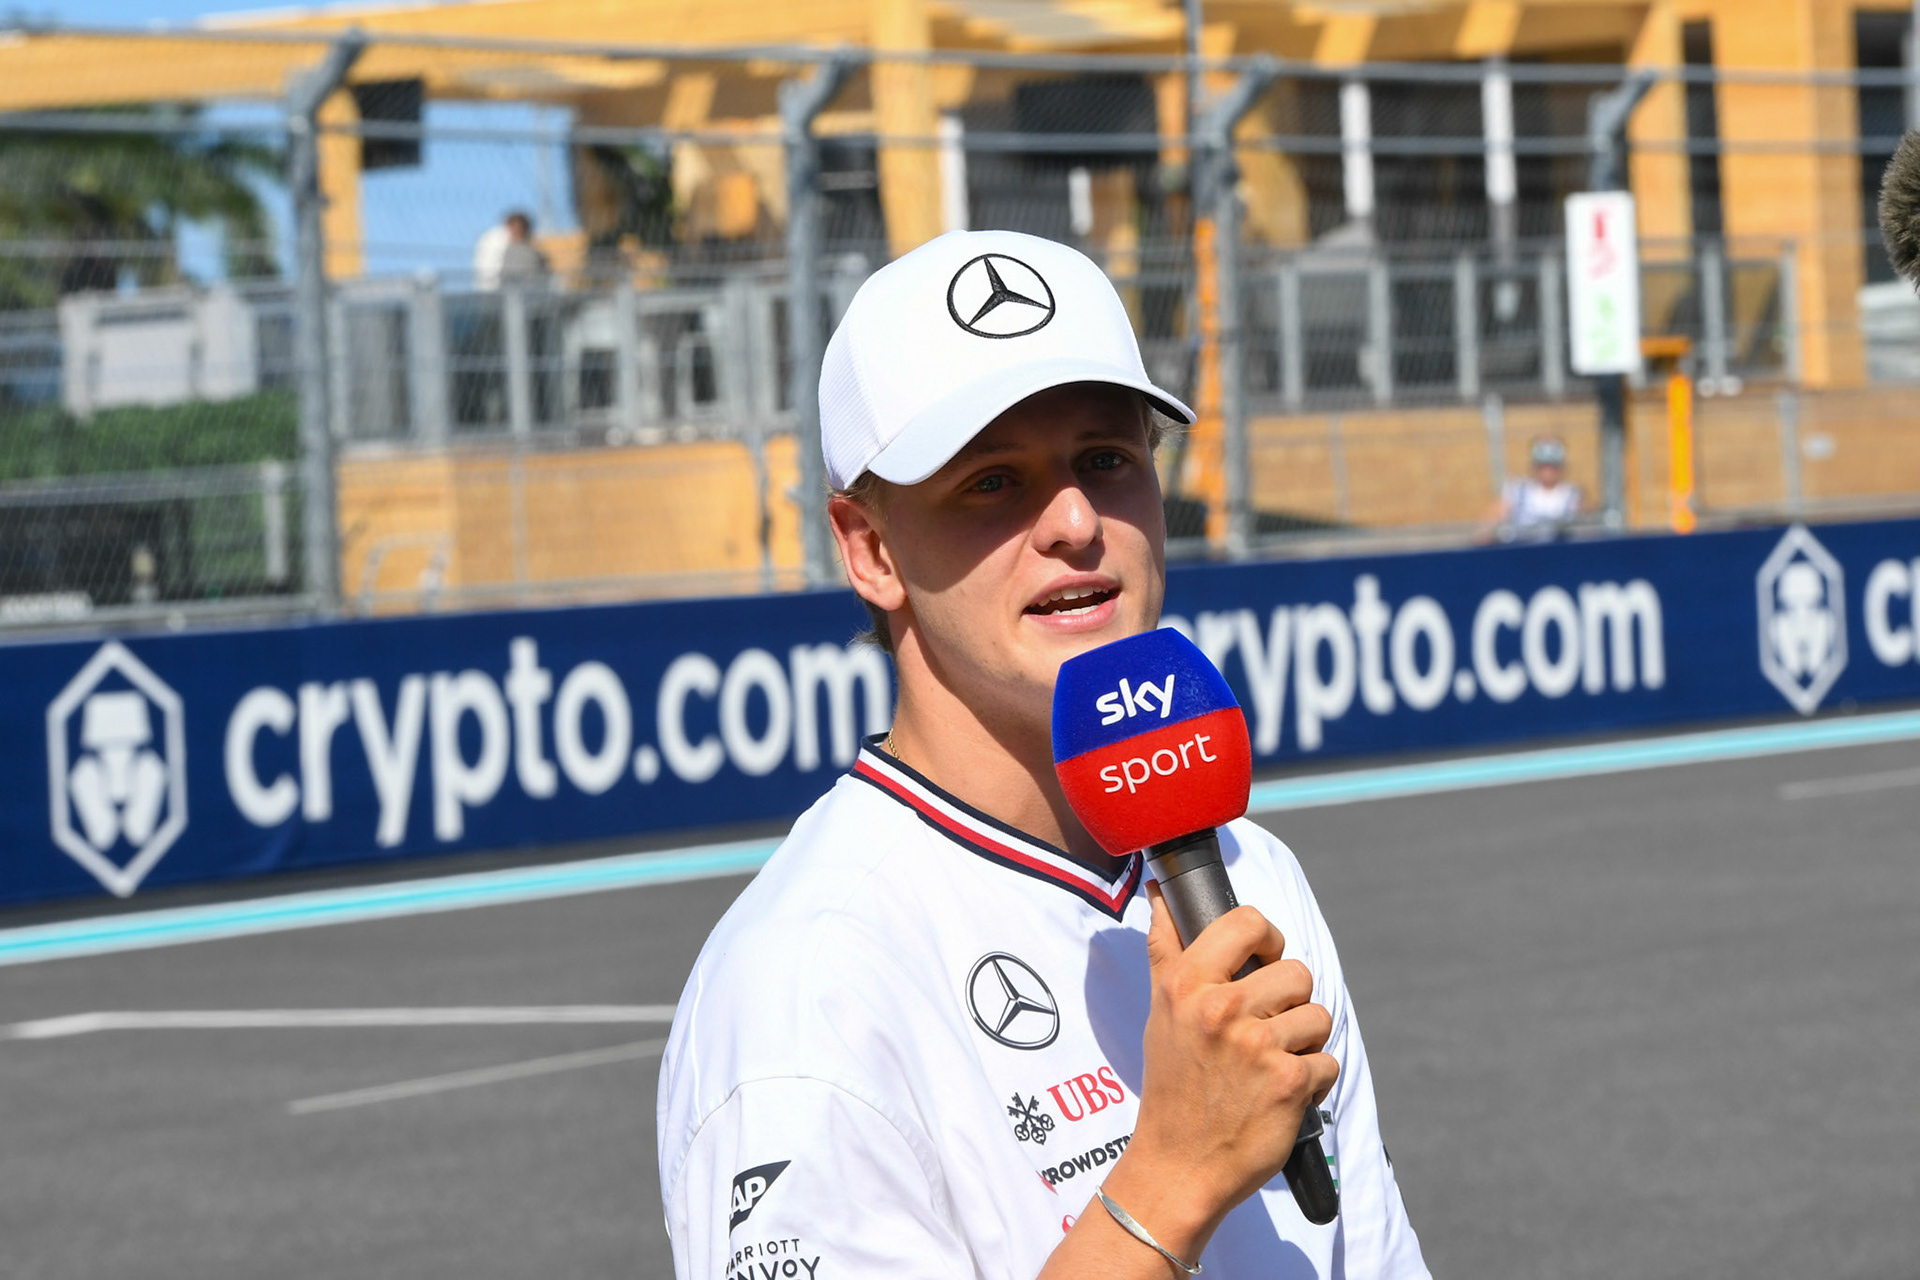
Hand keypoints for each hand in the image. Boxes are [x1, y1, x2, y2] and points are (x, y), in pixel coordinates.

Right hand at [1099, 881, 1338, 1260]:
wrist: (1177, 1166)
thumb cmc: (1171, 1085)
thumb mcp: (1158, 1011)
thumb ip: (1165, 948)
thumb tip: (1162, 893)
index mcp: (1187, 984)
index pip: (1248, 922)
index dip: (1267, 938)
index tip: (1263, 961)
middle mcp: (1220, 1009)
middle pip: (1296, 972)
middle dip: (1288, 1004)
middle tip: (1262, 1032)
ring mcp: (1257, 1046)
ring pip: (1318, 1016)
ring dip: (1304, 1044)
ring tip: (1270, 1066)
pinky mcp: (1290, 1083)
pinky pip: (1327, 1062)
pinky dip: (1312, 1082)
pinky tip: (1281, 1095)